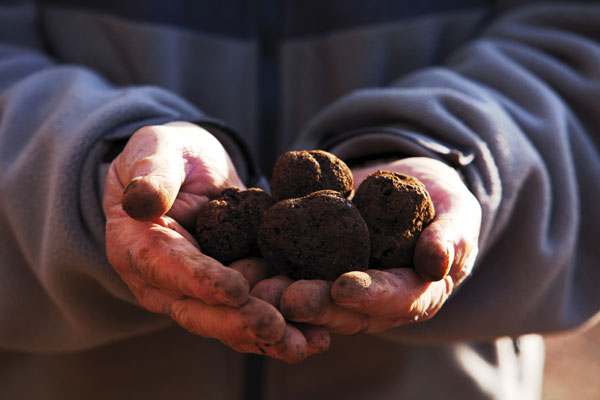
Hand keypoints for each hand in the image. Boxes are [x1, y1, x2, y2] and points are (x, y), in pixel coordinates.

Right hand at [103, 122, 326, 361]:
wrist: (189, 169)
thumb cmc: (168, 154)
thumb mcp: (156, 150)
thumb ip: (151, 174)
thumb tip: (141, 201)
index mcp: (140, 247)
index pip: (170, 268)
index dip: (202, 281)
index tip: (236, 290)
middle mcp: (166, 281)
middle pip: (201, 310)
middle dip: (241, 322)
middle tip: (278, 330)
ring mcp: (200, 291)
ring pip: (232, 321)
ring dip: (270, 337)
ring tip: (309, 343)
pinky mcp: (231, 290)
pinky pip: (254, 312)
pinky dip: (285, 326)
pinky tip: (318, 335)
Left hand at [254, 157, 480, 333]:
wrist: (408, 186)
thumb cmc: (441, 203)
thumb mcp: (457, 213)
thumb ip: (452, 236)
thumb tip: (438, 262)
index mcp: (413, 293)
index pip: (395, 301)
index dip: (370, 296)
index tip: (344, 288)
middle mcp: (374, 299)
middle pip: (345, 309)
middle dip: (316, 305)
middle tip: (286, 298)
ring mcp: (342, 283)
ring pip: (314, 297)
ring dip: (285, 296)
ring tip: (261, 286)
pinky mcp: (318, 264)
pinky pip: (295, 268)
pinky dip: (272, 267)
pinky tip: (248, 261)